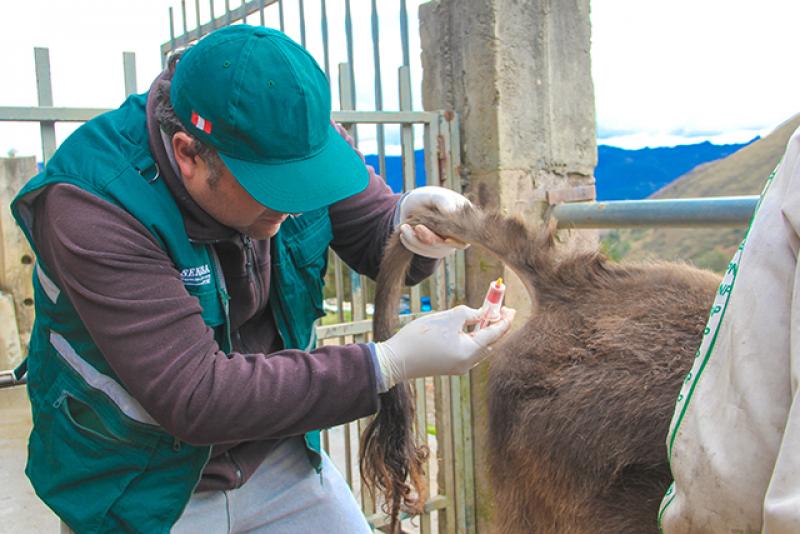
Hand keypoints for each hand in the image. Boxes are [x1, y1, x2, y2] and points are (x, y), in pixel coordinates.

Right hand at [373, 305, 515, 389]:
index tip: (511, 308)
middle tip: (502, 310)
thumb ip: (468, 313)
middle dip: (497, 325)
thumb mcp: (447, 318)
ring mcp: (459, 367)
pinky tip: (473, 328)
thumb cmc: (420, 338)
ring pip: (480, 348)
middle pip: (490, 343)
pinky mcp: (450, 366)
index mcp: (470, 352)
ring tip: (487, 316)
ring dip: (486, 332)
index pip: (495, 334)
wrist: (396, 360)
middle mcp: (468, 363)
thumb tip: (480, 314)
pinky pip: (470, 352)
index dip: (504, 319)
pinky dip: (475, 339)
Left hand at [398, 186, 470, 257]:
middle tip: (418, 227)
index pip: (464, 235)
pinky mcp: (432, 250)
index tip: (445, 238)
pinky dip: (410, 243)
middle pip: (445, 244)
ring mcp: (445, 245)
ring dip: (415, 240)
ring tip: (404, 227)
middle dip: (429, 237)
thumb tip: (450, 211)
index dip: (455, 239)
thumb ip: (443, 201)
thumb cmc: (429, 198)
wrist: (414, 205)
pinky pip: (421, 251)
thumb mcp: (436, 195)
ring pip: (431, 249)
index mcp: (465, 221)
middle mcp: (458, 236)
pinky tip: (404, 233)